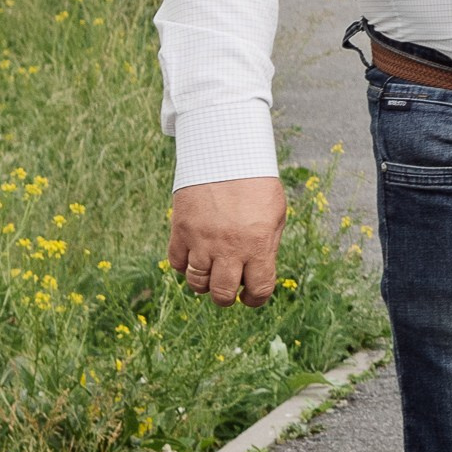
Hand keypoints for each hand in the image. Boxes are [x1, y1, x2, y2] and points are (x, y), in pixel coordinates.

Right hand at [166, 176, 287, 307]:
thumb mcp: (275, 214)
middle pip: (222, 294)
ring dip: (204, 283)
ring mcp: (202, 240)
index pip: (258, 289)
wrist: (226, 152)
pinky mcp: (181, 230)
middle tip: (228, 289)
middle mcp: (229, 248)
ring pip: (196, 283)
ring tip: (211, 270)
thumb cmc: (256, 183)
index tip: (250, 296)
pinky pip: (176, 263)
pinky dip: (184, 266)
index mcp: (258, 244)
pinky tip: (194, 256)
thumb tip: (256, 273)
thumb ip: (266, 246)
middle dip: (226, 297)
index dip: (255, 299)